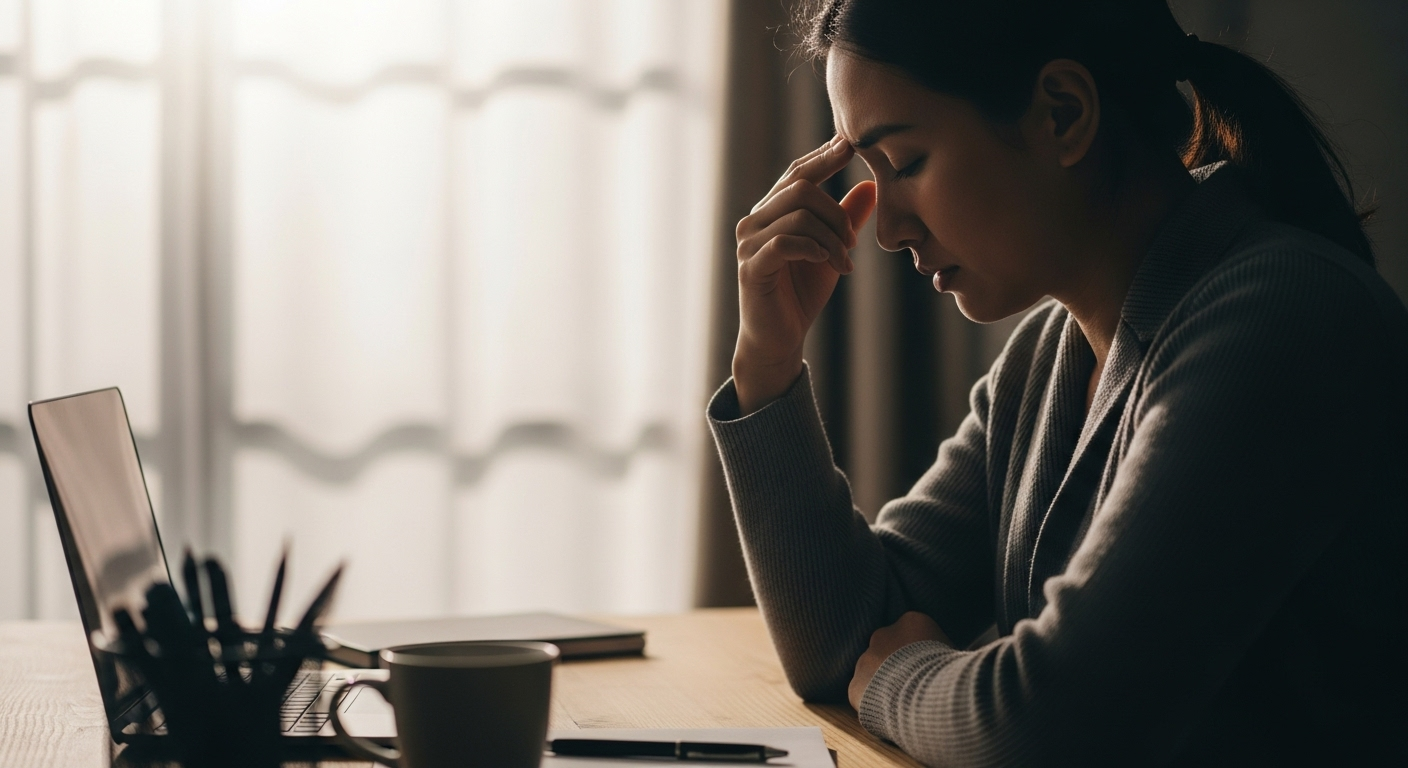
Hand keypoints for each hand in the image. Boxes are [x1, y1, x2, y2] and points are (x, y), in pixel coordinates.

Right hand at [733, 135, 876, 414]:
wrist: (780, 338)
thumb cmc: (801, 293)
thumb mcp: (832, 250)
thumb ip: (846, 219)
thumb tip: (870, 186)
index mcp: (771, 212)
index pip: (797, 173)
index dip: (823, 157)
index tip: (851, 144)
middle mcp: (754, 221)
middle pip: (800, 187)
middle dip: (836, 212)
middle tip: (853, 241)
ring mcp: (748, 243)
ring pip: (798, 214)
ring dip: (832, 237)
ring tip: (844, 262)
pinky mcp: (751, 267)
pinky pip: (786, 242)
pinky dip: (815, 249)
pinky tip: (828, 264)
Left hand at [848, 612, 951, 709]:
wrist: (930, 697)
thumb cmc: (952, 676)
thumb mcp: (956, 654)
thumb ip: (942, 652)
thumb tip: (946, 662)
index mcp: (912, 622)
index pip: (912, 633)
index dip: (919, 654)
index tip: (928, 669)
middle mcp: (883, 635)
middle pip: (888, 649)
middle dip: (897, 666)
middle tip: (913, 687)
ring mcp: (866, 659)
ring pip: (872, 671)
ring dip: (883, 684)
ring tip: (903, 703)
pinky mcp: (856, 685)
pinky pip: (862, 693)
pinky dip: (873, 703)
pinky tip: (890, 713)